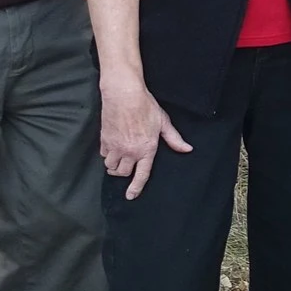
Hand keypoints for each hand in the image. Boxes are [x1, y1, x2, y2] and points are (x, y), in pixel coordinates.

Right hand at [100, 80, 191, 198]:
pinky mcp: (104, 140)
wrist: (124, 94)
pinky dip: (107, 155)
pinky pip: (103, 155)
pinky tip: (112, 148)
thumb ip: (174, 139)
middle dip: (124, 174)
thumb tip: (187, 149)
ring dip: (114, 166)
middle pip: (123, 173)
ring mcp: (115, 147)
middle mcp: (129, 152)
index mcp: (146, 149)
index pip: (141, 175)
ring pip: (111, 166)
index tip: (131, 196)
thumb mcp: (163, 122)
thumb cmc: (145, 106)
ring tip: (119, 160)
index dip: (136, 188)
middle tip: (127, 168)